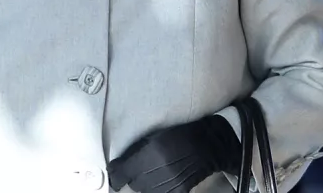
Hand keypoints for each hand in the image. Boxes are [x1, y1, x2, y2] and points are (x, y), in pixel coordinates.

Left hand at [107, 114, 241, 192]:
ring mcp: (169, 184)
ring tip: (152, 172)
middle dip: (132, 177)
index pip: (123, 173)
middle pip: (134, 184)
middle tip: (137, 167)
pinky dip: (156, 189)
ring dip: (144, 184)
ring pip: (145, 191)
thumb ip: (136, 150)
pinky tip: (160, 179)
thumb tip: (118, 163)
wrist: (207, 145)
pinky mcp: (178, 192)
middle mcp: (159, 171)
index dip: (116, 174)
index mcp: (152, 153)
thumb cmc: (181, 135)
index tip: (114, 172)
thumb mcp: (155, 136)